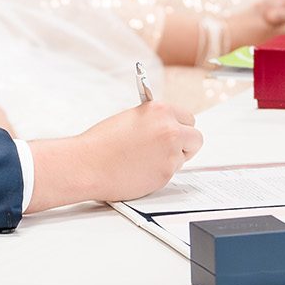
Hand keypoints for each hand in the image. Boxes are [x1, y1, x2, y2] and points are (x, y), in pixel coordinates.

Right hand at [26, 102, 201, 211]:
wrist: (88, 164)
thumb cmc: (102, 142)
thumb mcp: (132, 118)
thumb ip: (155, 120)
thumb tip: (169, 126)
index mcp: (161, 110)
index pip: (188, 118)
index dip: (180, 126)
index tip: (175, 132)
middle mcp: (170, 130)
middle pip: (196, 138)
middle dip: (185, 144)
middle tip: (170, 149)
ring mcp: (170, 153)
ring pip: (184, 157)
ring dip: (172, 159)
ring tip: (146, 159)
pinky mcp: (166, 173)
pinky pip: (171, 172)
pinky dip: (160, 172)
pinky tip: (141, 169)